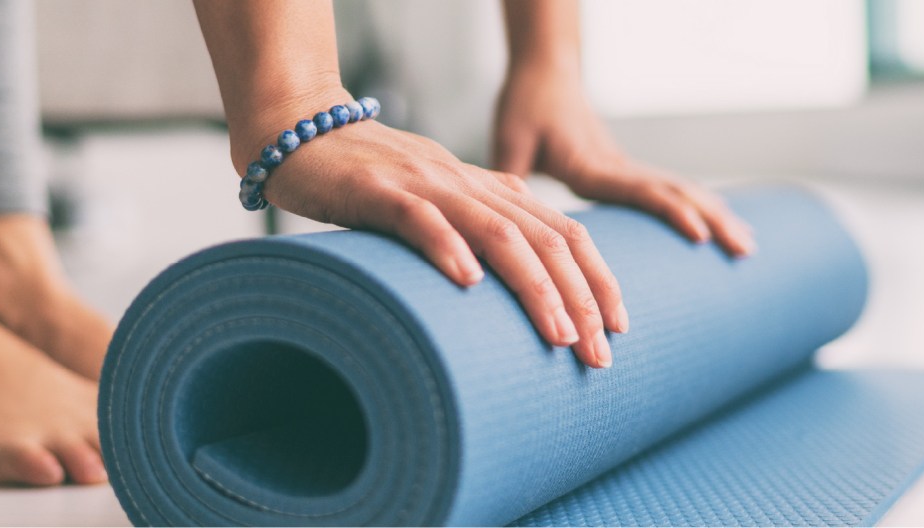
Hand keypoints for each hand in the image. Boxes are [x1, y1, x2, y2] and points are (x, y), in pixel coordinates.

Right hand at [237, 100, 627, 367]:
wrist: (304, 133)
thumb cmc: (371, 180)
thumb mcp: (438, 204)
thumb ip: (475, 230)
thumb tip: (504, 285)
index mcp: (490, 191)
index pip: (564, 232)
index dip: (598, 278)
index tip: (619, 327)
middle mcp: (469, 186)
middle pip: (545, 239)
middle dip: (582, 298)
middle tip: (598, 354)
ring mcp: (427, 185)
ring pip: (498, 232)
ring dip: (534, 285)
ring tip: (558, 333)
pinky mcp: (379, 191)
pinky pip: (420, 218)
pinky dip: (447, 247)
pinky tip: (468, 283)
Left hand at [493, 64, 756, 256]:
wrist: (545, 73)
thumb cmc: (526, 104)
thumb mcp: (510, 138)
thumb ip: (509, 172)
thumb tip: (503, 218)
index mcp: (591, 164)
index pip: (639, 189)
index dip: (670, 211)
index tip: (699, 234)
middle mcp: (617, 166)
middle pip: (674, 192)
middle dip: (712, 221)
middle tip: (746, 251)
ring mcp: (626, 168)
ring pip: (680, 191)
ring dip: (716, 215)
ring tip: (748, 247)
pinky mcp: (625, 170)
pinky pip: (669, 189)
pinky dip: (700, 207)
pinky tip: (718, 226)